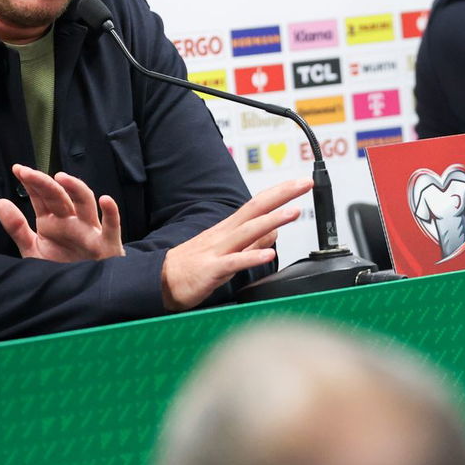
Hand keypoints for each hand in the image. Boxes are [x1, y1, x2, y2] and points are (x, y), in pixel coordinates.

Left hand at [0, 163, 123, 262]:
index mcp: (53, 222)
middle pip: (58, 196)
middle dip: (43, 183)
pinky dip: (111, 213)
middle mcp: (71, 222)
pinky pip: (111, 227)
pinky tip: (105, 200)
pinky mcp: (106, 245)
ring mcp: (89, 231)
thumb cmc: (61, 271)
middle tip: (27, 172)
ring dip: (75, 188)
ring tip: (61, 178)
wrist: (82, 295)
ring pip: (85, 204)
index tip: (18, 169)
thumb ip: (16, 228)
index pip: (41, 196)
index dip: (31, 182)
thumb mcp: (33, 250)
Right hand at [161, 178, 312, 311]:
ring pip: (247, 232)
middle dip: (282, 195)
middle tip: (305, 183)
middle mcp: (224, 234)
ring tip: (293, 212)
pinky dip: (252, 257)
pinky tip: (269, 254)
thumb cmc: (192, 267)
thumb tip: (275, 232)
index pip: (258, 204)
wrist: (158, 281)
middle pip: (256, 209)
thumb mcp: (227, 252)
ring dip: (271, 220)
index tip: (302, 182)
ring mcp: (217, 251)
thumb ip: (252, 242)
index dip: (280, 192)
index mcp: (228, 229)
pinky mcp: (211, 270)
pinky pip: (234, 263)